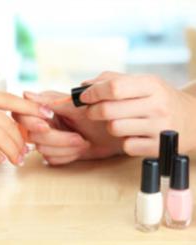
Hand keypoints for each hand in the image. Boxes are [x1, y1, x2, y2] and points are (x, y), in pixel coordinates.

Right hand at [13, 91, 122, 164]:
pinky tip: (79, 150)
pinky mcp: (54, 152)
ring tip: (84, 143)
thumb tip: (26, 94)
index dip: (31, 121)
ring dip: (66, 148)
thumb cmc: (100, 114)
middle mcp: (42, 121)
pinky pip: (50, 159)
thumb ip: (51, 101)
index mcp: (44, 106)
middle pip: (31, 135)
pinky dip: (67, 156)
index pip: (22, 114)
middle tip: (79, 137)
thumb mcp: (77, 106)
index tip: (47, 124)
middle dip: (57, 139)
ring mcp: (47, 138)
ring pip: (41, 149)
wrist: (116, 133)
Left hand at [80, 71, 195, 155]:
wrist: (194, 120)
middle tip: (92, 111)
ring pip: (114, 128)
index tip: (83, 97)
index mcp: (151, 85)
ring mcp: (159, 127)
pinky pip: (126, 146)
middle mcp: (157, 105)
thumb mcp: (142, 83)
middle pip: (108, 110)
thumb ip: (112, 80)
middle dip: (93, 111)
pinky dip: (125, 141)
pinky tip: (134, 135)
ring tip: (120, 122)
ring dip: (111, 126)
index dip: (92, 93)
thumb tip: (83, 86)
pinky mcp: (158, 147)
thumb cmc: (159, 99)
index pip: (113, 88)